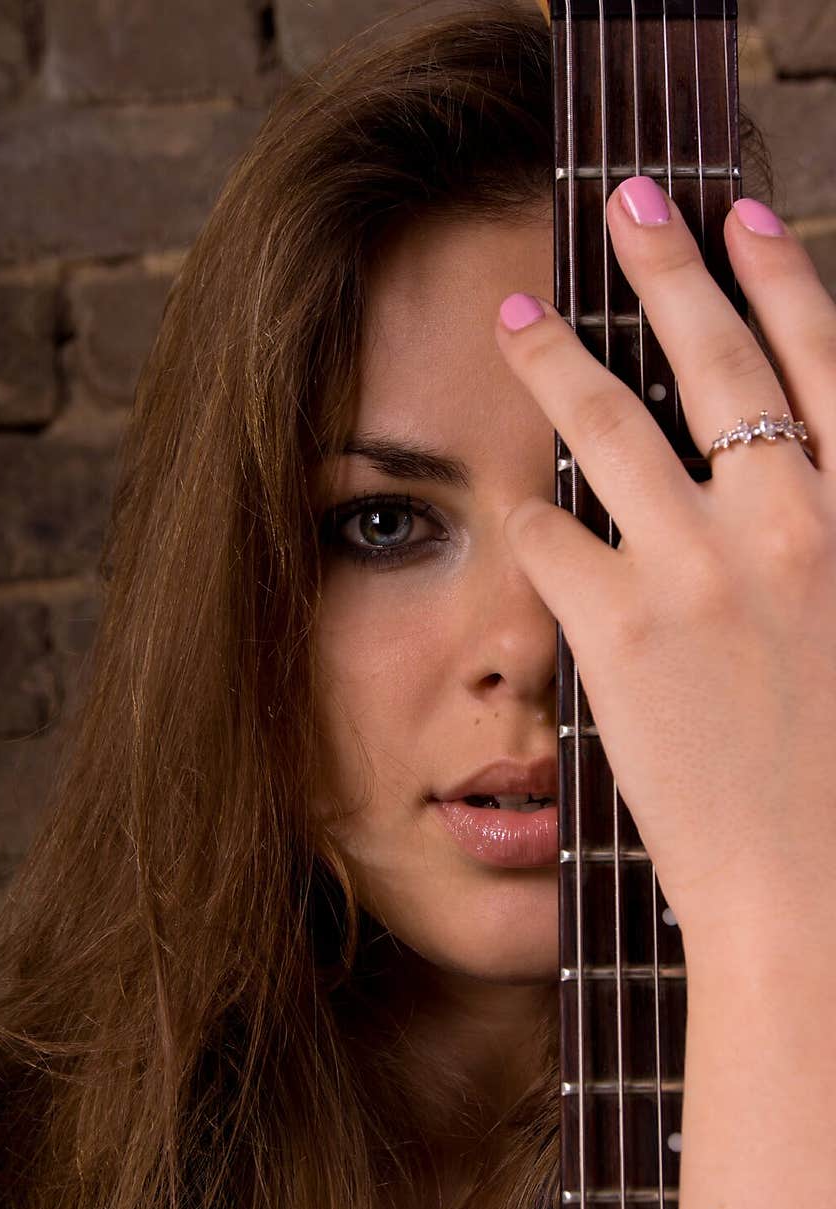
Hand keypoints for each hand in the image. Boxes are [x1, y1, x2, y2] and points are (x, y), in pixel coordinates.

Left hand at [495, 178, 835, 941]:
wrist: (823, 894)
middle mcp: (795, 519)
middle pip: (715, 356)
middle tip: (627, 202)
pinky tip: (515, 513)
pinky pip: (548, 536)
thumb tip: (795, 473)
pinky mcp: (621, 629)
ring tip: (515, 320)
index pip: (826, 360)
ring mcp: (703, 568)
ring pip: (605, 421)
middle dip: (665, 262)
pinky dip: (529, 519)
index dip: (778, 277)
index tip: (740, 217)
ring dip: (552, 358)